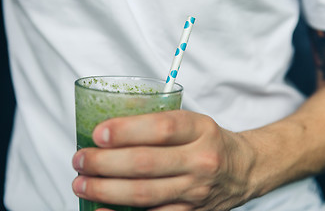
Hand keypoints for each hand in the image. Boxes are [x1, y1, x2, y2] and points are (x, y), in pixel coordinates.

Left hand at [72, 110, 254, 210]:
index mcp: (201, 130)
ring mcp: (196, 190)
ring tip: (82, 183)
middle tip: (80, 160)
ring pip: (144, 193)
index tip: (98, 133)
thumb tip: (110, 131)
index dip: (126, 130)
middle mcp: (201, 160)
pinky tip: (100, 209)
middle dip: (104, 163)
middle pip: (146, 163)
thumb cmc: (211, 142)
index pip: (162, 128)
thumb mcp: (195, 122)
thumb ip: (159, 124)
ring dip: (106, 189)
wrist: (244, 170)